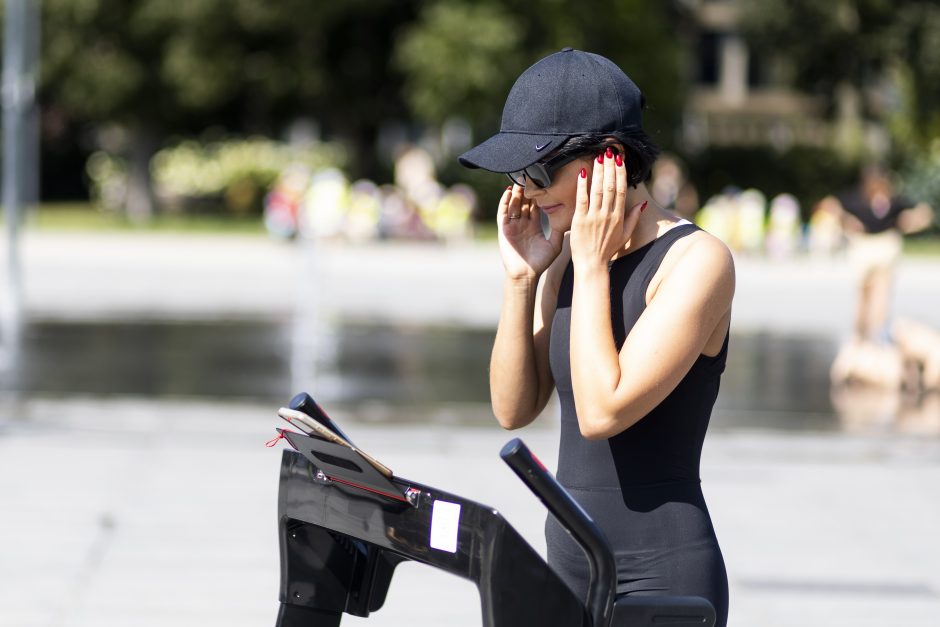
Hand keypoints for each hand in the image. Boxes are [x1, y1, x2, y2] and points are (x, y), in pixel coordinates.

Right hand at [497, 185, 563, 279]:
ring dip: (516, 193)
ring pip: (513, 204)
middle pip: (523, 202)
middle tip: (530, 175)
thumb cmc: (541, 262)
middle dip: (526, 190)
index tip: (543, 182)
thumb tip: (571, 217)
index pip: (535, 205)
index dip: (538, 194)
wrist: (526, 274)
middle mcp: (523, 223)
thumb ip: (560, 230)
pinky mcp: (504, 229)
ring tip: (519, 180)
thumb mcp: (554, 244)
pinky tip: (508, 192)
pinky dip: (504, 201)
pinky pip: (503, 212)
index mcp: (534, 225)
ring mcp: (512, 225)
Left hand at [570, 147, 642, 268]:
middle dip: (610, 167)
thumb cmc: (607, 250)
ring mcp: (594, 217)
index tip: (620, 159)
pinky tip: (583, 173)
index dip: (620, 173)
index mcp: (619, 216)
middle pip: (610, 186)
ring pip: (597, 190)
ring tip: (598, 157)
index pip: (621, 189)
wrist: (592, 264)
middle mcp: (607, 214)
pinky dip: (582, 186)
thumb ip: (634, 218)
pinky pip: (582, 200)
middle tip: (609, 151)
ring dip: (598, 172)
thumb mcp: (625, 235)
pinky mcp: (580, 221)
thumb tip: (644, 202)